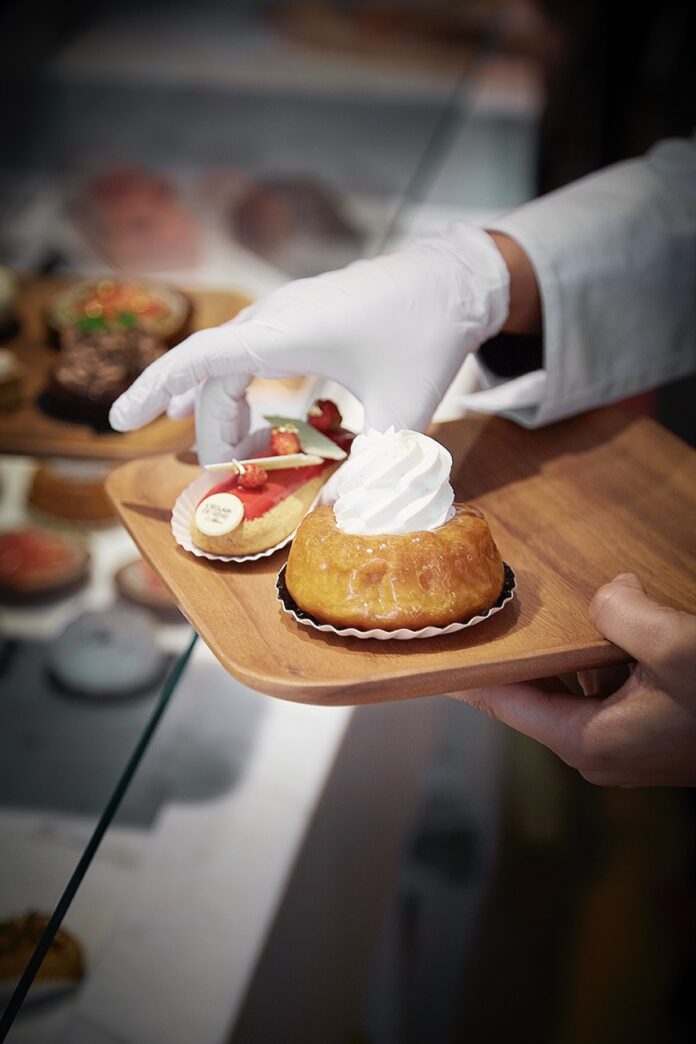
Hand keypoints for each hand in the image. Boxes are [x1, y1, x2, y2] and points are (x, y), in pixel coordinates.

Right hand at [109, 223, 508, 461]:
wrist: (458, 278)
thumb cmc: (428, 334)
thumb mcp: (406, 408)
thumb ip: (375, 466)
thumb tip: (344, 518)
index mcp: (287, 333)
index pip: (199, 359)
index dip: (153, 388)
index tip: (119, 421)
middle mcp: (276, 317)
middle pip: (215, 376)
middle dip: (212, 430)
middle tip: (228, 478)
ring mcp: (288, 311)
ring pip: (230, 360)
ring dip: (220, 405)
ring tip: (223, 451)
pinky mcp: (304, 314)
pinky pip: (250, 349)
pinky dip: (235, 382)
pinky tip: (237, 402)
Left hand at [453, 573, 695, 786]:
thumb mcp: (674, 647)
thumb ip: (622, 614)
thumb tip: (606, 592)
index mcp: (586, 740)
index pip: (504, 702)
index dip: (467, 672)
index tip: (434, 652)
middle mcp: (595, 753)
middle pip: (534, 694)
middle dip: (516, 652)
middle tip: (481, 615)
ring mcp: (620, 747)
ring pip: (571, 690)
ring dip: (564, 655)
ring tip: (546, 614)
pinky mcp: (644, 736)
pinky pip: (602, 693)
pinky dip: (597, 663)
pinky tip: (608, 633)